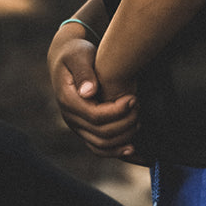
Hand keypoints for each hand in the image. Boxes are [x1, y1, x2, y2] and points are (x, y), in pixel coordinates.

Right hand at [47, 25, 139, 158]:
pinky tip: (133, 148)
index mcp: (67, 99)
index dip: (117, 112)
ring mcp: (76, 126)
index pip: (95, 116)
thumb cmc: (75, 53)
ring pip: (101, 146)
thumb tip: (89, 92)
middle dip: (124, 124)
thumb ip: (84, 72)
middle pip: (101, 134)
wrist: (67, 59)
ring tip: (138, 122)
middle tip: (139, 107)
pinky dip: (116, 152)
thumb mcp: (78, 55)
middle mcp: (70, 117)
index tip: (133, 99)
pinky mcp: (84, 130)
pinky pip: (99, 149)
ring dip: (123, 138)